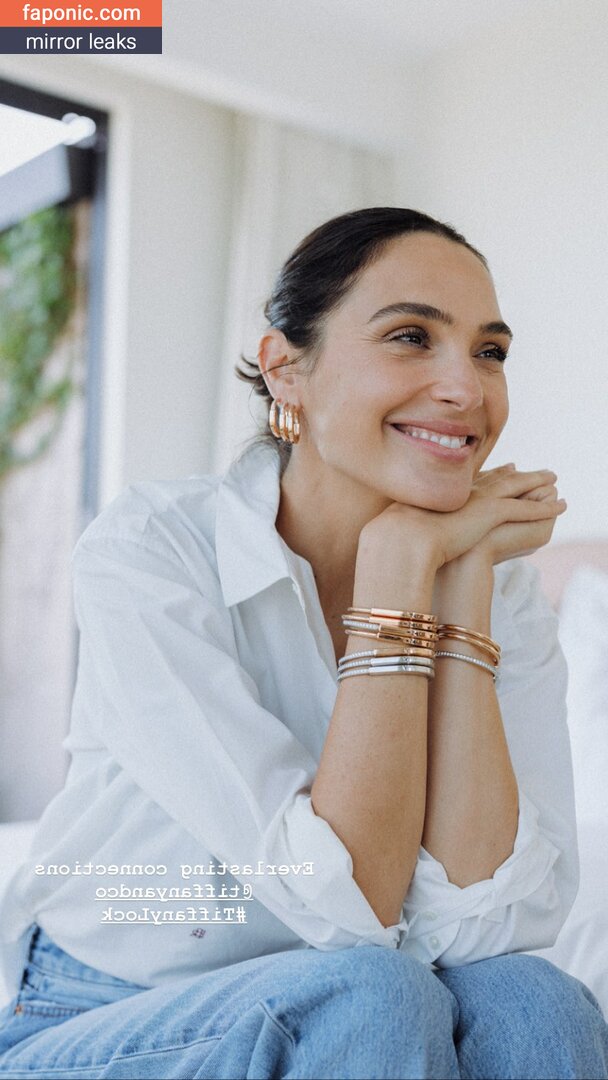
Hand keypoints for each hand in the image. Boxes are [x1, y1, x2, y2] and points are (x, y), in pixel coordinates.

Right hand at [358, 465, 564, 578]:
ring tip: (554, 481)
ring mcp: (479, 500)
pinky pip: (527, 508)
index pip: (472, 482)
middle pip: (498, 479)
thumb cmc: (393, 542)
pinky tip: (560, 507)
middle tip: (532, 471)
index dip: (490, 476)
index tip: (504, 468)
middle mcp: (463, 492)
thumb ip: (405, 530)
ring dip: (538, 484)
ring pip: (518, 488)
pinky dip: (545, 507)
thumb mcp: (399, 532)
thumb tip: (394, 538)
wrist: (402, 540)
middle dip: (518, 474)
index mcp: (444, 494)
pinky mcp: (492, 512)